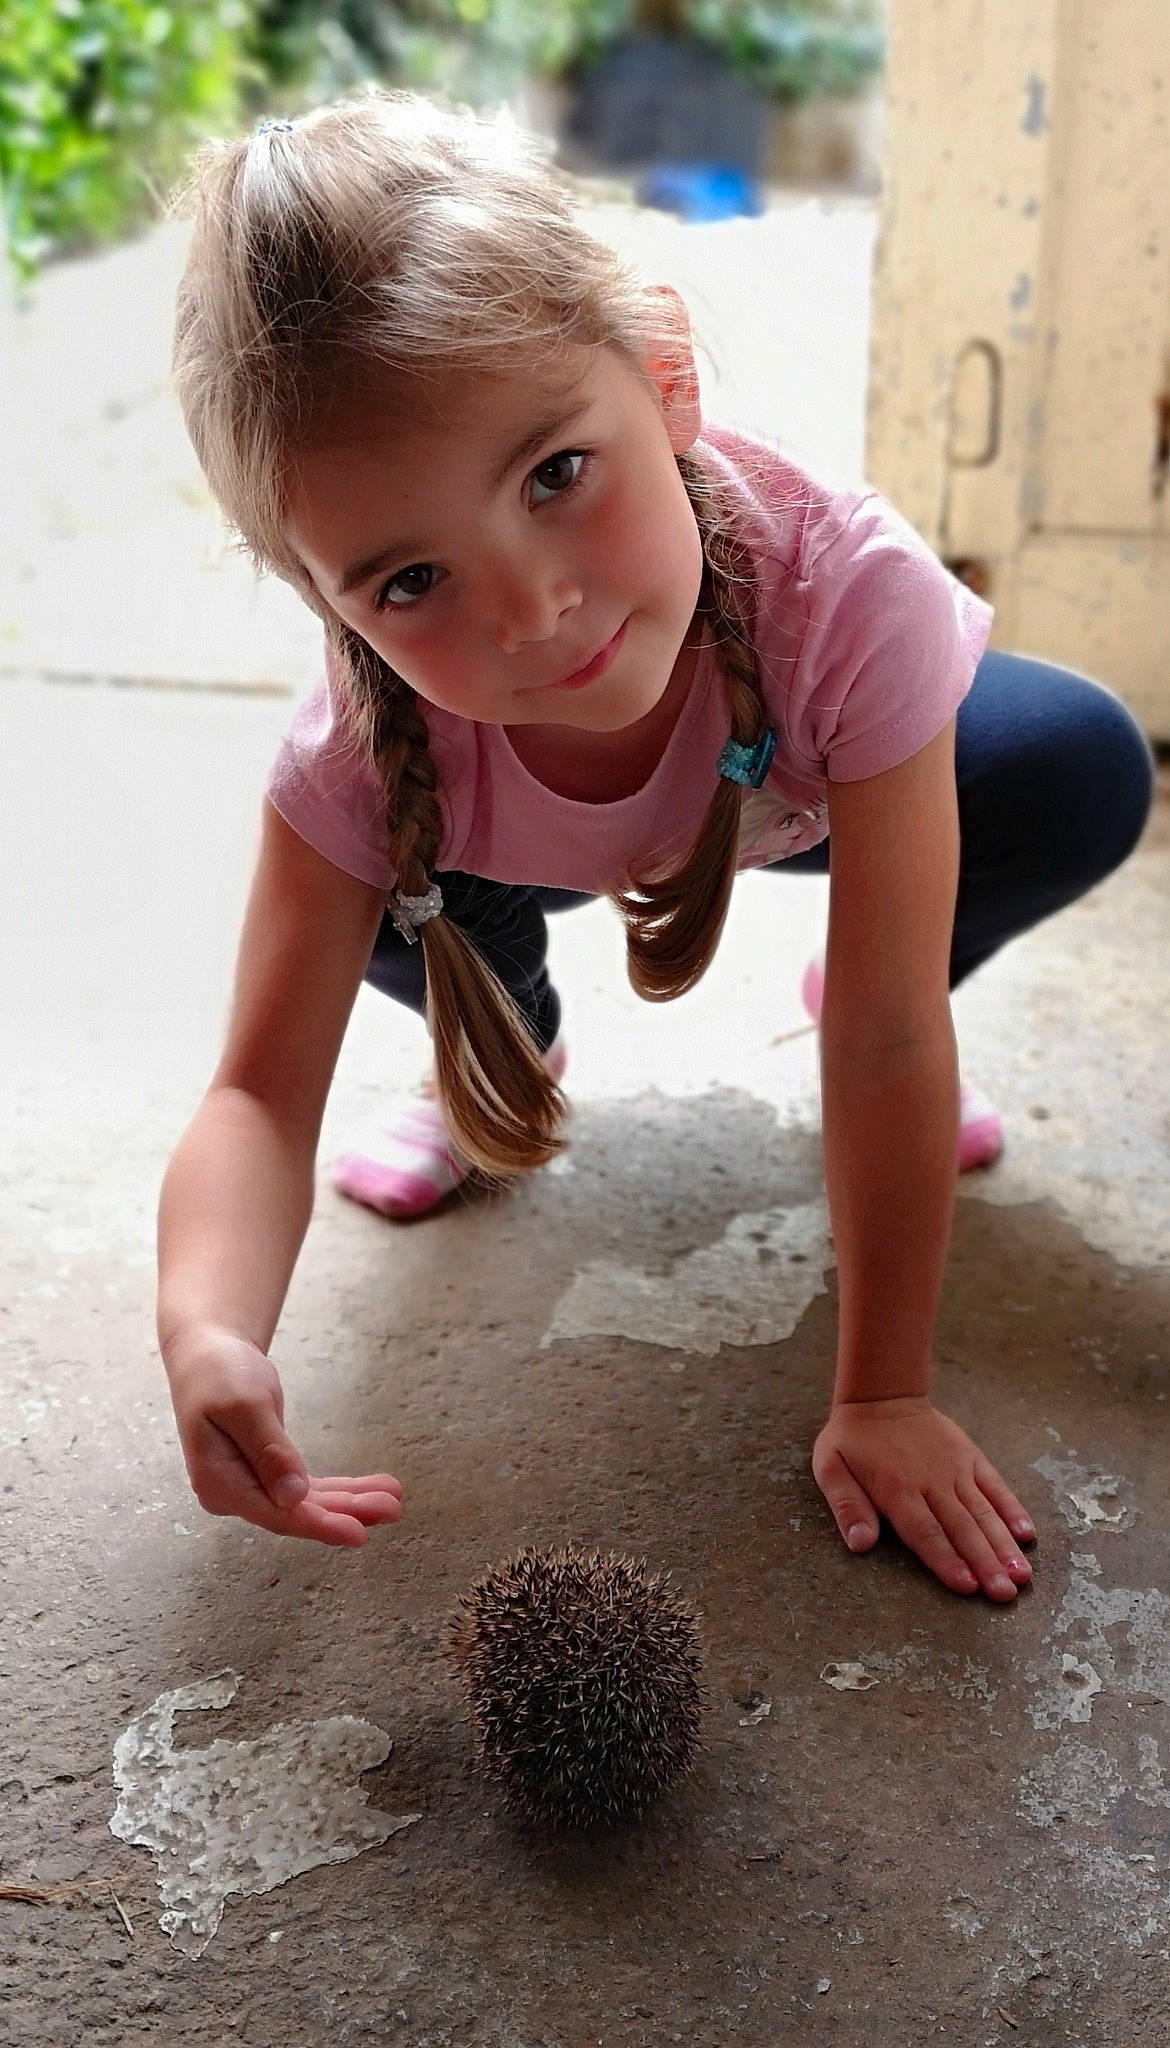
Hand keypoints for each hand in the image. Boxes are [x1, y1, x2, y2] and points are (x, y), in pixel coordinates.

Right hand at [166, 1328, 402, 1546]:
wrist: (206, 1354)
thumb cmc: (219, 1373)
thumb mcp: (246, 1405)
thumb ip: (270, 1452)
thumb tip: (294, 1498)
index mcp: (219, 1482)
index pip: (276, 1514)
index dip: (319, 1525)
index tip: (358, 1534)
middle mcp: (232, 1493)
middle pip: (297, 1513)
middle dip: (346, 1512)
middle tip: (392, 1509)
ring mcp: (249, 1485)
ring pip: (307, 1502)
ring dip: (350, 1501)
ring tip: (392, 1499)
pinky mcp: (266, 1473)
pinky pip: (307, 1488)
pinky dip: (339, 1488)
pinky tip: (370, 1489)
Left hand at [812, 1395, 1034, 1600]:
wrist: (883, 1395)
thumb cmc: (853, 1439)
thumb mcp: (831, 1467)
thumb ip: (846, 1506)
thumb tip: (860, 1544)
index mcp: (896, 1488)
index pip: (925, 1532)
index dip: (946, 1560)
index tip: (968, 1587)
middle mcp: (932, 1480)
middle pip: (961, 1527)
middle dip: (985, 1563)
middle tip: (1005, 1594)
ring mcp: (956, 1468)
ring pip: (983, 1511)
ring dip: (1003, 1544)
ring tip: (1022, 1574)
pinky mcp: (970, 1457)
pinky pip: (994, 1485)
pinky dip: (1011, 1508)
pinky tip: (1027, 1533)